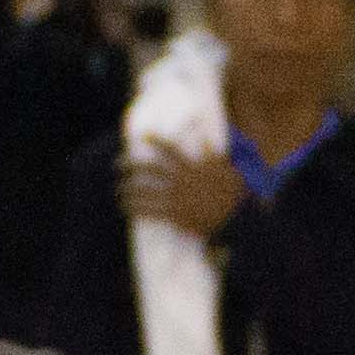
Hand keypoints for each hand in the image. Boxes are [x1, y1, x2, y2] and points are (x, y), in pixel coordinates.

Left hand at [120, 146, 246, 240]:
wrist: (236, 219)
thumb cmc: (233, 195)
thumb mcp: (227, 169)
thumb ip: (212, 154)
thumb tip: (205, 138)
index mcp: (193, 167)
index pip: (170, 149)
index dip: (155, 140)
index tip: (143, 136)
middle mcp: (181, 181)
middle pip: (149, 170)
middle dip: (131, 166)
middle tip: (118, 165)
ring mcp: (176, 198)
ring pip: (144, 192)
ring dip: (128, 191)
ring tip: (118, 191)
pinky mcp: (174, 215)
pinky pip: (148, 211)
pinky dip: (134, 209)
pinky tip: (126, 208)